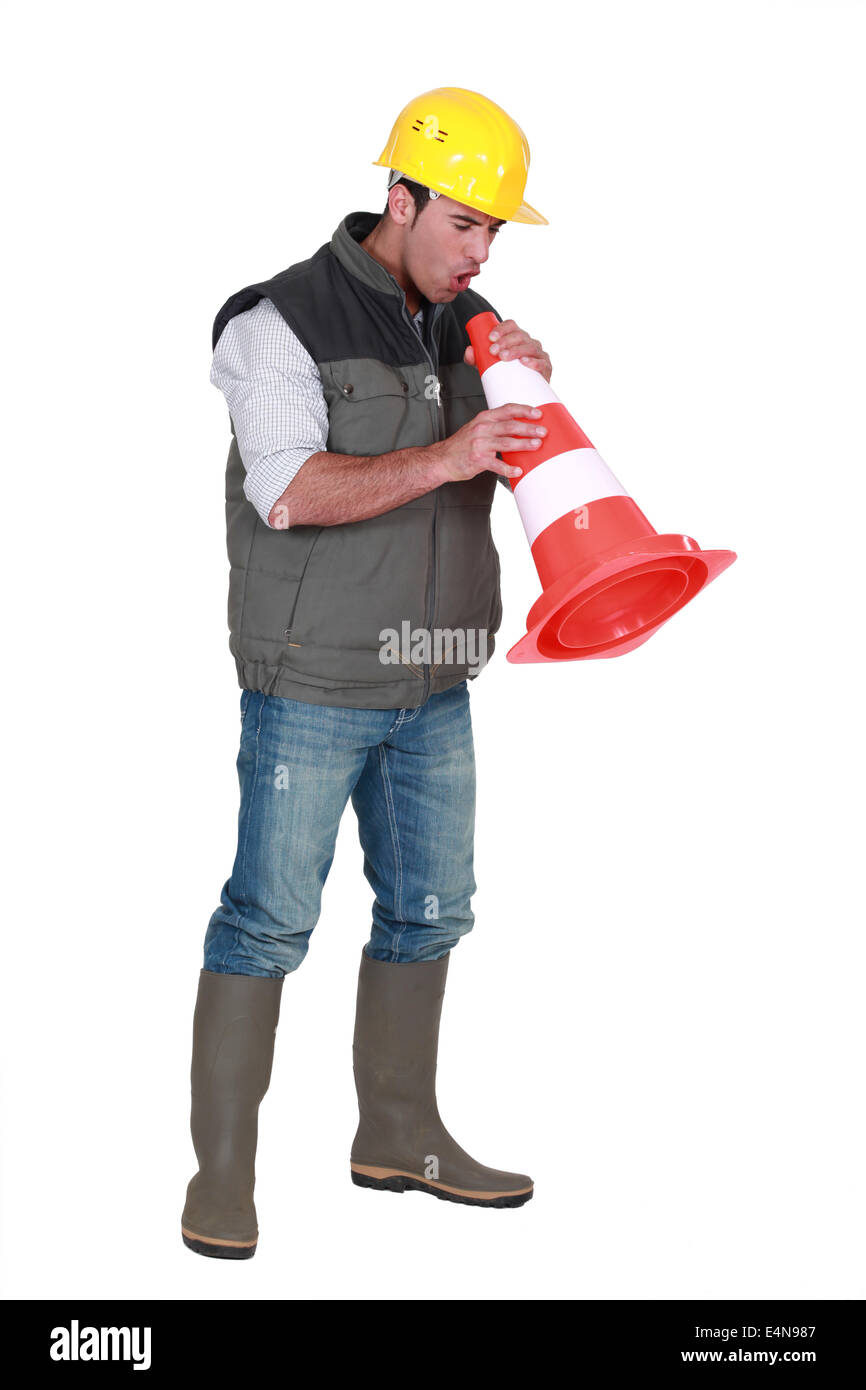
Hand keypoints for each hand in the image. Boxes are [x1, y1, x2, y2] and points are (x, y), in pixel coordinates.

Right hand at [431, 403, 547, 483]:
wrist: (443, 459)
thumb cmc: (462, 445)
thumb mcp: (478, 428)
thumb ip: (496, 426)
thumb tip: (521, 427)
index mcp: (484, 418)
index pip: (507, 409)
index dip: (524, 410)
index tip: (538, 414)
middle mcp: (482, 428)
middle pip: (510, 425)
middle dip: (529, 428)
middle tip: (543, 431)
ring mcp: (480, 444)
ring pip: (506, 442)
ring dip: (524, 444)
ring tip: (536, 445)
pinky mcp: (478, 460)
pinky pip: (497, 464)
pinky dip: (509, 468)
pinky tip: (518, 470)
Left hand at [464, 319, 551, 382]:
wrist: (523, 394)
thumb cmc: (508, 375)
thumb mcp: (489, 365)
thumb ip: (477, 358)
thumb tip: (470, 351)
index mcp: (517, 338)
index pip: (511, 326)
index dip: (501, 328)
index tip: (491, 338)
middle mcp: (529, 343)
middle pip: (520, 335)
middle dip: (505, 341)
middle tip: (493, 351)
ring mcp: (539, 354)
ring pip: (530, 346)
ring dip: (516, 350)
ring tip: (504, 357)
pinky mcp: (546, 368)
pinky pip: (543, 363)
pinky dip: (534, 362)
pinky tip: (524, 362)